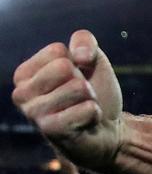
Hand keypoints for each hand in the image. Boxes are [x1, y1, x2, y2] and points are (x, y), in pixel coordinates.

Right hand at [11, 30, 123, 170]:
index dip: (79, 63)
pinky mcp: (51, 130)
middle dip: (83, 82)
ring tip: (81, 110)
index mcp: (25, 73)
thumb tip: (79, 56)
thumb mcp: (92, 60)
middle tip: (80, 98)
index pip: (57, 50)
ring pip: (78, 88)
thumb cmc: (95, 94)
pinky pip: (87, 108)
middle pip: (65, 67)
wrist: (108, 131)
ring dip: (90, 99)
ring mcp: (33, 113)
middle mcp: (21, 93)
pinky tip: (84, 123)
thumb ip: (84, 41)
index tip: (76, 80)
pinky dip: (94, 114)